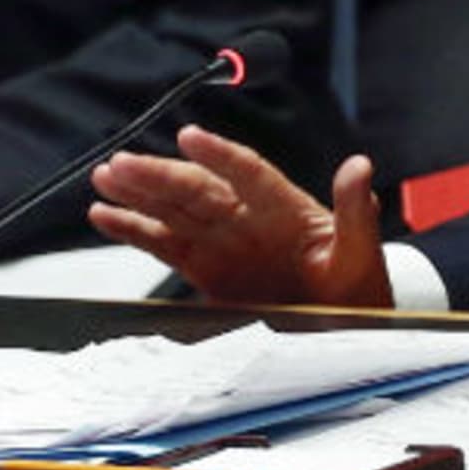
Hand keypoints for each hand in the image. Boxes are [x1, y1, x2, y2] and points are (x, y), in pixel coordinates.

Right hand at [89, 124, 391, 307]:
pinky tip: (106, 215)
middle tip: (124, 162)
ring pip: (174, 208)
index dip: (218, 154)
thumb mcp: (363, 254)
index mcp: (285, 208)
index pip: (247, 172)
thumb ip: (355, 211)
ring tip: (107, 176)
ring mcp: (224, 242)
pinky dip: (134, 230)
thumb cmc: (358, 292)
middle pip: (198, 188)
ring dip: (140, 192)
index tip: (190, 136)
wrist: (345, 333)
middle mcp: (248, 218)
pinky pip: (164, 244)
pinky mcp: (206, 270)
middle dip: (159, 175)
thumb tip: (359, 166)